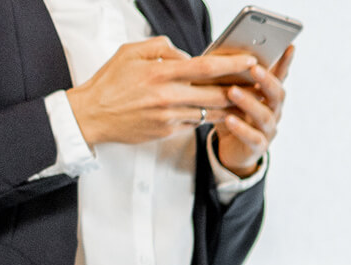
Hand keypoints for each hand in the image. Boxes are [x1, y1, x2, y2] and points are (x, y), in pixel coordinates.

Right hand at [67, 37, 253, 146]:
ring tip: (247, 97)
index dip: (231, 64)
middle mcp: (167, 96)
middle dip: (241, 88)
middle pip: (216, 93)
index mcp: (159, 74)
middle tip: (259, 83)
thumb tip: (186, 54)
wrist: (90, 115)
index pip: (204, 68)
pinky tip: (220, 110)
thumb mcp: (130, 52)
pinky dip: (210, 116)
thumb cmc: (109, 82)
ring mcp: (169, 116)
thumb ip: (161, 47)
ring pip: (210, 111)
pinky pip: (196, 122)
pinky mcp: (168, 131)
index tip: (249, 60)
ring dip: (231, 106)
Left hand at [208, 45, 292, 176]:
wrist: (231, 149)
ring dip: (249, 102)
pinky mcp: (258, 147)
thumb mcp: (228, 94)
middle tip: (254, 68)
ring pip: (265, 115)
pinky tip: (229, 119)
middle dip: (267, 80)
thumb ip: (228, 79)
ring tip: (232, 92)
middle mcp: (274, 111)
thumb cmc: (231, 115)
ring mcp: (268, 129)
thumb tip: (213, 56)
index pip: (280, 76)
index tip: (289, 46)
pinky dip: (242, 128)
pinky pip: (253, 137)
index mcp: (268, 96)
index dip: (286, 63)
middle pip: (278, 94)